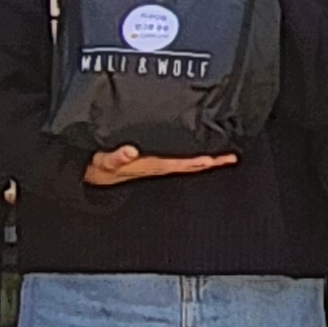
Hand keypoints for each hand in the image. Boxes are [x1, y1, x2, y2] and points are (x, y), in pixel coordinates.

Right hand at [86, 144, 235, 185]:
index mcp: (152, 165)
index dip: (199, 162)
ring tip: (225, 156)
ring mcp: (159, 165)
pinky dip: (194, 158)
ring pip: (188, 163)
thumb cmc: (102, 167)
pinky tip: (203, 154)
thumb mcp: (106, 161)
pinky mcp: (155, 162)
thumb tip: (130, 151)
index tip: (216, 159)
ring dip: (206, 160)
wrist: (96, 176)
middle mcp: (159, 166)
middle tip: (231, 158)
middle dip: (211, 162)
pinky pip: (179, 160)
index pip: (181, 164)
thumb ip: (117, 157)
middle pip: (191, 165)